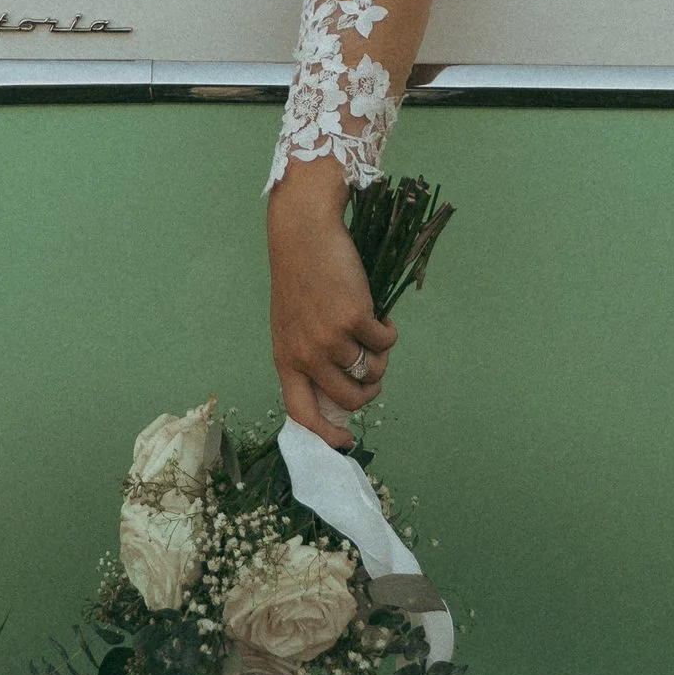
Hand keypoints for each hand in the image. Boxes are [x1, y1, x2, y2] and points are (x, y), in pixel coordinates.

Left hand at [267, 162, 396, 447]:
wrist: (304, 234)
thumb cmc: (300, 278)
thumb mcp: (292, 325)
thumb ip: (309, 357)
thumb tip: (346, 390)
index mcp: (286, 359)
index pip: (301, 413)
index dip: (325, 435)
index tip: (346, 440)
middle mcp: (307, 355)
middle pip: (349, 399)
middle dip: (370, 390)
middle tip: (374, 372)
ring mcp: (330, 338)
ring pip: (371, 371)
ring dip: (381, 359)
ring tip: (374, 335)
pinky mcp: (354, 318)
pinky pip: (385, 344)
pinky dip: (388, 332)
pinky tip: (379, 315)